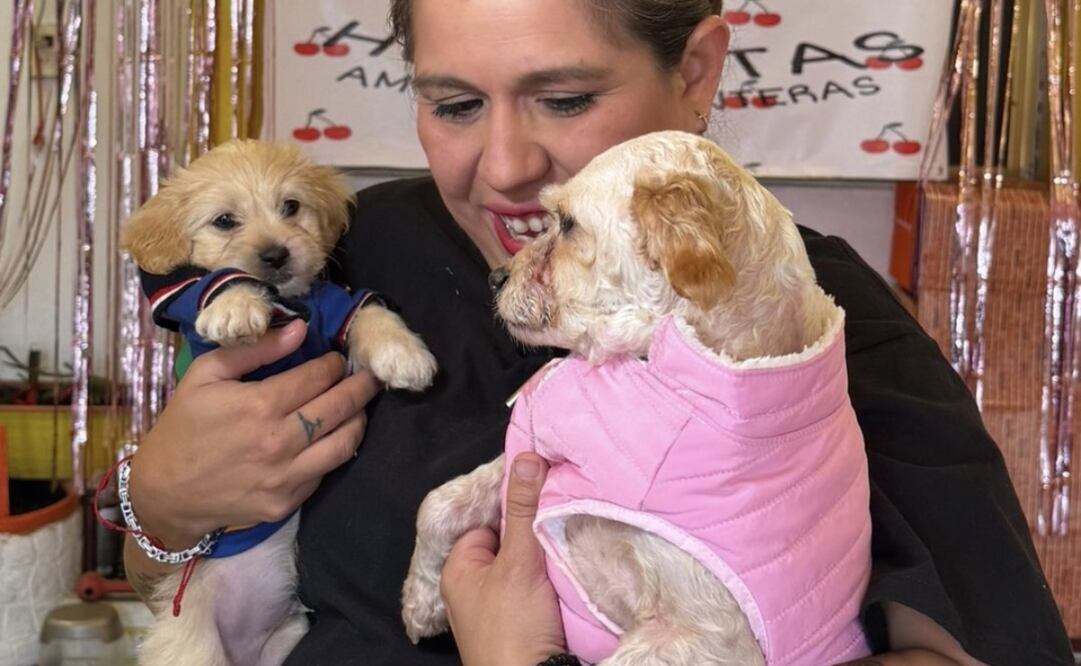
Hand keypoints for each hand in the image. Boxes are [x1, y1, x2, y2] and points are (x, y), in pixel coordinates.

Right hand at [128, 320, 378, 549]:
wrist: (164, 492)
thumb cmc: (183, 426)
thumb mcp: (205, 375)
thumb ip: (255, 349)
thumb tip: (299, 329)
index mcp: (259, 405)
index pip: (318, 377)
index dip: (334, 364)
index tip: (338, 358)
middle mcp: (279, 442)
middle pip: (340, 407)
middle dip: (361, 386)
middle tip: (371, 375)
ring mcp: (285, 477)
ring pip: (345, 443)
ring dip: (359, 419)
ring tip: (361, 405)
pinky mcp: (286, 503)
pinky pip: (325, 472)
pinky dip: (335, 451)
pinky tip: (335, 436)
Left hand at [440, 453, 565, 665]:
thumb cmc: (513, 626)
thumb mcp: (519, 562)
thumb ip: (524, 510)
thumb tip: (526, 456)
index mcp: (458, 569)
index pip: (487, 520)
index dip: (514, 507)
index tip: (545, 492)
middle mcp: (473, 589)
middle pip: (509, 542)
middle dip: (535, 532)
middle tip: (564, 514)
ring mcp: (498, 610)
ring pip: (527, 566)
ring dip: (548, 557)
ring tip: (573, 536)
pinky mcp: (523, 626)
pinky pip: (538, 590)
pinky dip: (554, 581)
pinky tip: (574, 568)